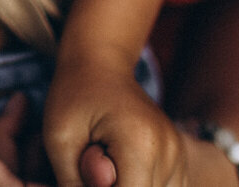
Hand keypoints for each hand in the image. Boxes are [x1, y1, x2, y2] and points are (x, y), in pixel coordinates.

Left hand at [44, 51, 185, 186]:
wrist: (100, 63)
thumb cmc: (74, 96)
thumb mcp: (58, 138)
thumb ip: (72, 183)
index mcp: (141, 144)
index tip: (82, 175)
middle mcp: (170, 151)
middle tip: (92, 163)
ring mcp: (180, 154)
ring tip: (108, 165)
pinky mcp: (180, 158)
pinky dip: (141, 186)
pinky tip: (121, 171)